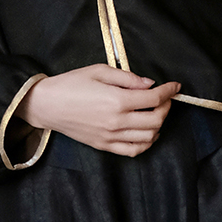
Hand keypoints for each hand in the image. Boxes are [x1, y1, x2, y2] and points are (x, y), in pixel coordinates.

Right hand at [17, 66, 180, 157]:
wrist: (46, 105)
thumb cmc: (69, 84)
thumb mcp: (98, 71)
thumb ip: (127, 77)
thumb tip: (149, 84)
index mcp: (117, 100)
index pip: (154, 98)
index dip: (169, 91)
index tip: (175, 86)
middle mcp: (117, 121)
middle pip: (156, 119)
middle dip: (166, 108)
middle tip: (164, 99)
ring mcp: (110, 136)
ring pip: (148, 137)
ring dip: (159, 125)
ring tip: (155, 114)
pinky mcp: (104, 145)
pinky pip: (133, 150)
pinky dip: (146, 144)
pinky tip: (147, 133)